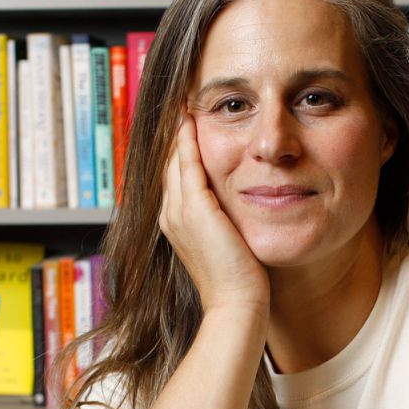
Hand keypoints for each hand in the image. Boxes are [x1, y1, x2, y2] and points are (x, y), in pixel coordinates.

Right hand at [159, 114, 268, 317]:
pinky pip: (187, 164)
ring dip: (178, 130)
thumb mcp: (229, 243)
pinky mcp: (194, 209)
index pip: (174, 175)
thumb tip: (236, 209)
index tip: (187, 123)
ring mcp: (178, 212)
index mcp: (176, 223)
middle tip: (182, 103)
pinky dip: (187, 140)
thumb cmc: (240, 282)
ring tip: (185, 103)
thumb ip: (226, 222)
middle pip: (167, 162)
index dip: (178, 149)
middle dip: (174, 134)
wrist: (236, 305)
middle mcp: (170, 215)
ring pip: (173, 159)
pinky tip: (192, 119)